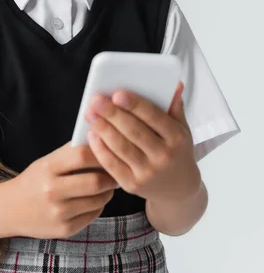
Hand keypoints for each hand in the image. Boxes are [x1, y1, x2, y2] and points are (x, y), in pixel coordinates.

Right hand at [10, 140, 116, 239]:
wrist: (10, 209)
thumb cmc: (35, 180)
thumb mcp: (47, 161)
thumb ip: (71, 152)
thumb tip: (101, 141)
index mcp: (48, 168)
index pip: (82, 156)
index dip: (100, 153)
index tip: (109, 153)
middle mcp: (52, 191)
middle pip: (96, 181)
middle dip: (110, 177)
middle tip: (114, 174)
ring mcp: (59, 213)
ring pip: (99, 200)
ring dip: (107, 192)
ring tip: (106, 186)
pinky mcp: (65, 229)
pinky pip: (93, 215)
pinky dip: (98, 206)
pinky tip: (93, 200)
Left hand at [83, 81, 200, 203]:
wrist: (179, 188)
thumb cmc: (176, 150)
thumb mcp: (181, 128)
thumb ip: (174, 106)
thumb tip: (174, 83)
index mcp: (176, 138)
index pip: (154, 117)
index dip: (135, 105)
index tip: (117, 93)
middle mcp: (164, 156)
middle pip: (134, 131)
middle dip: (112, 114)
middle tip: (96, 100)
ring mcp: (148, 173)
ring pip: (121, 147)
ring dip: (103, 129)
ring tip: (90, 113)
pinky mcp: (132, 185)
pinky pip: (112, 165)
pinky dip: (100, 149)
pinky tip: (92, 134)